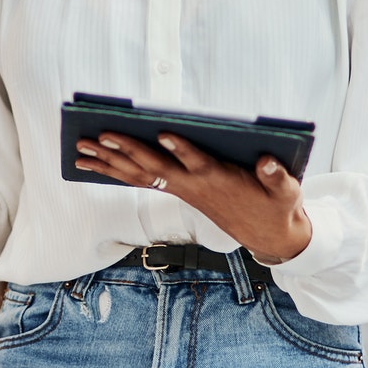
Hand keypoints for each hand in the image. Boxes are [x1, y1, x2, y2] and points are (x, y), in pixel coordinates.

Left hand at [75, 133, 311, 263]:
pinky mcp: (179, 190)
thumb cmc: (277, 206)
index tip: (165, 132)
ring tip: (80, 148)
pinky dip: (116, 170)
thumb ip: (277, 176)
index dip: (182, 149)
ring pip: (140, 175)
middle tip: (99, 135)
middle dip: (127, 150)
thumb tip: (269, 161)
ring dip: (109, 163)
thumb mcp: (287, 192)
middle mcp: (194, 186)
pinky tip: (94, 162)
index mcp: (220, 180)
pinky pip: (141, 179)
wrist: (269, 235)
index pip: (199, 162)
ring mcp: (183, 190)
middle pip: (156, 167)